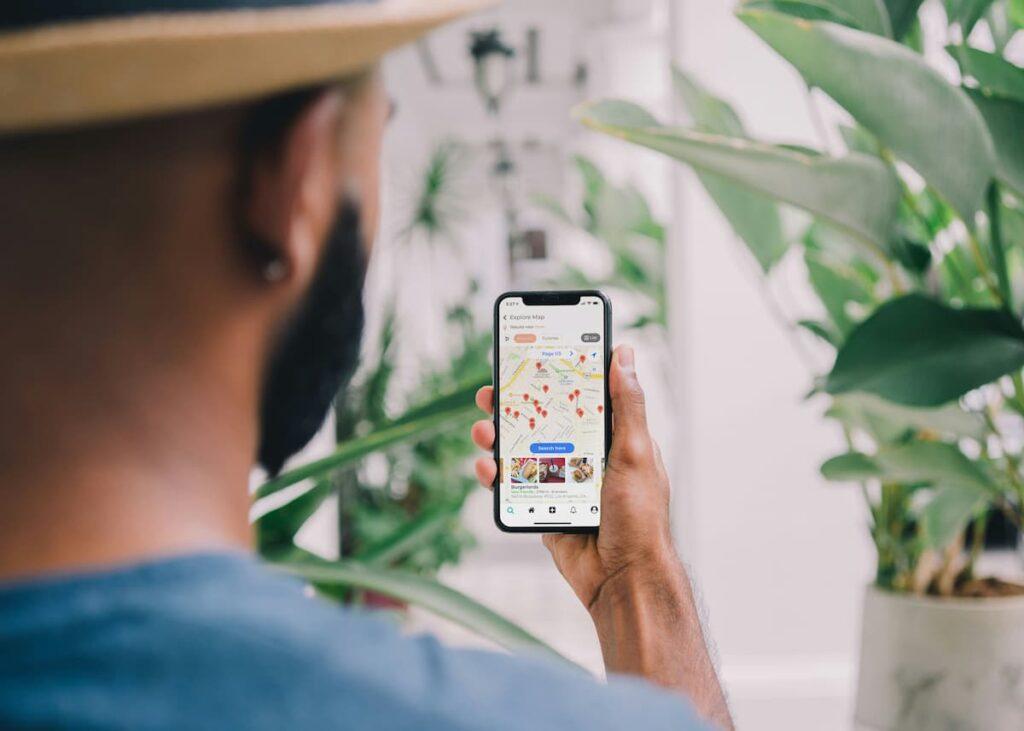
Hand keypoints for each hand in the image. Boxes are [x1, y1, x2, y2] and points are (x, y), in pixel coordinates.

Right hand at [471, 345, 675, 610]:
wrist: (623, 580)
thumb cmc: (641, 518)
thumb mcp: (637, 453)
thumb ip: (628, 406)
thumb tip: (626, 355)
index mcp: (612, 439)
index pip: (581, 397)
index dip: (556, 376)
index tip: (531, 357)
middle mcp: (586, 456)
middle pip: (543, 421)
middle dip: (515, 405)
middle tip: (491, 393)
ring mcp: (563, 482)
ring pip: (523, 451)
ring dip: (499, 438)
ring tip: (483, 430)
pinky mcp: (544, 507)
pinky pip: (515, 487)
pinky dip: (496, 476)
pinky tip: (486, 468)